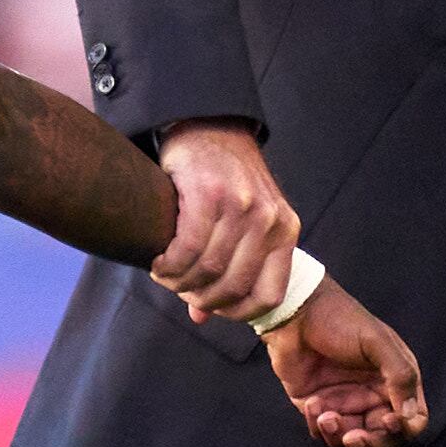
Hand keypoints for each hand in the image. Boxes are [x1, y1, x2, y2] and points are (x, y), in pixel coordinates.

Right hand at [149, 120, 297, 323]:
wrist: (211, 127)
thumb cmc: (226, 181)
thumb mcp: (243, 224)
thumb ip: (229, 270)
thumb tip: (201, 319)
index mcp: (286, 231)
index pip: (270, 296)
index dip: (236, 313)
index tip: (210, 307)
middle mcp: (270, 221)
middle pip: (233, 287)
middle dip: (200, 298)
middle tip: (178, 290)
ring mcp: (243, 206)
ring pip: (208, 270)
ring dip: (178, 282)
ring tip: (164, 274)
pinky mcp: (211, 195)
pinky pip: (188, 248)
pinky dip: (169, 264)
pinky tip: (159, 261)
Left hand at [264, 279, 427, 446]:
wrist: (295, 314)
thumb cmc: (340, 321)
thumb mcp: (377, 342)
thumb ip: (400, 375)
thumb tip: (410, 414)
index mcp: (395, 381)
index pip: (412, 419)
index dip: (404, 429)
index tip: (389, 422)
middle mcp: (373, 397)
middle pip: (382, 438)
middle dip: (369, 443)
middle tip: (353, 437)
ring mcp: (345, 403)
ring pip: (350, 441)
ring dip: (338, 436)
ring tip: (325, 415)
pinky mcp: (318, 407)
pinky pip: (323, 433)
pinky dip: (317, 426)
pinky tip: (311, 402)